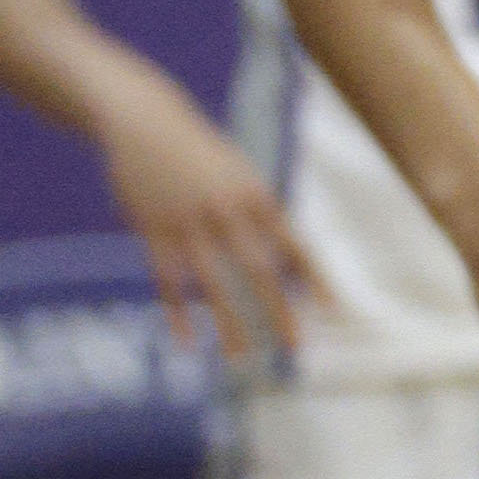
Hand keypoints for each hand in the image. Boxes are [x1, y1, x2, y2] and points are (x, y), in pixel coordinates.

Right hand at [104, 80, 315, 372]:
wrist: (144, 121)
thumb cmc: (200, 151)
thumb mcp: (238, 171)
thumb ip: (260, 212)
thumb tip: (286, 257)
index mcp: (254, 195)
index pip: (293, 244)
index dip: (314, 277)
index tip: (334, 310)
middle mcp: (225, 211)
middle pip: (257, 269)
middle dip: (278, 310)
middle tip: (296, 346)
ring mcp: (186, 223)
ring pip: (211, 284)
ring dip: (228, 323)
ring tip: (241, 357)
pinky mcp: (152, 231)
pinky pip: (167, 281)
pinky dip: (176, 313)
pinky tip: (186, 342)